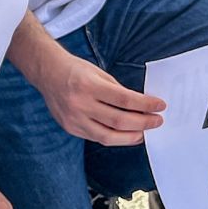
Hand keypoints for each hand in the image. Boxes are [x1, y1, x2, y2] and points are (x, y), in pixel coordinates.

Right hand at [34, 47, 164, 145]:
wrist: (47, 73)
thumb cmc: (75, 70)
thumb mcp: (99, 73)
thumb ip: (118, 91)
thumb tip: (141, 106)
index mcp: (89, 86)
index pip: (125, 100)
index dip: (146, 104)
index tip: (160, 106)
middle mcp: (80, 104)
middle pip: (119, 120)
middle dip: (143, 123)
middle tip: (157, 121)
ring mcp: (74, 118)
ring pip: (109, 136)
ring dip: (131, 136)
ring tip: (144, 132)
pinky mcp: (70, 127)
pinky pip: (97, 137)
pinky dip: (114, 137)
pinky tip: (125, 134)